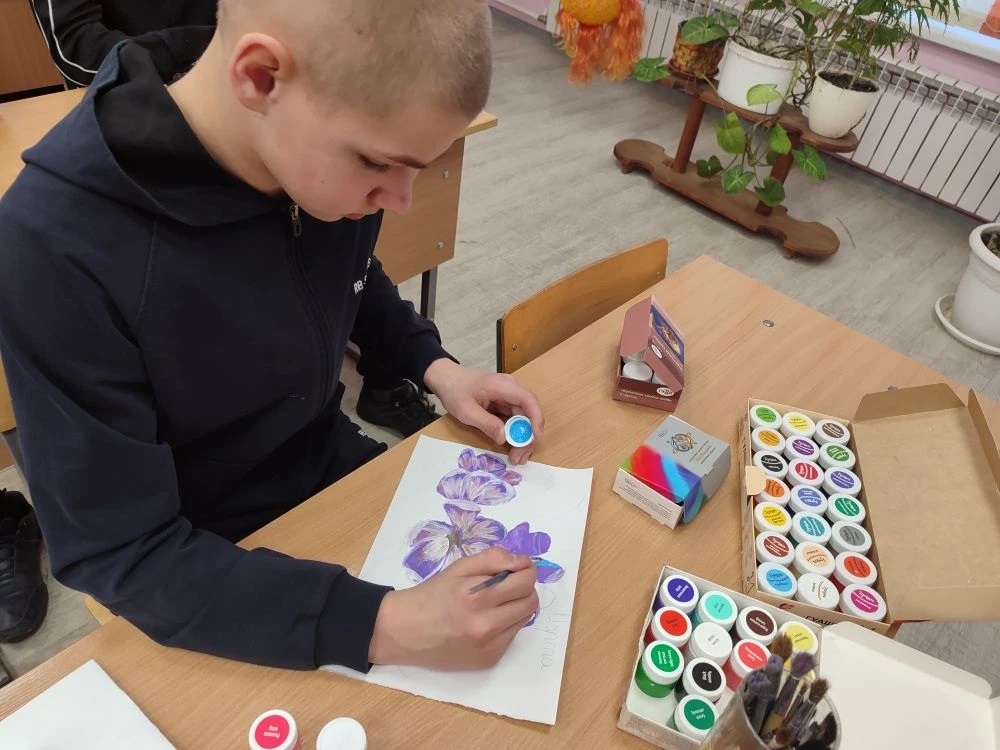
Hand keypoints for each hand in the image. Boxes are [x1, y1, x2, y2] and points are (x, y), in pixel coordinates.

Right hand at [368, 547, 538, 669]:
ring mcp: (489, 646)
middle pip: (531, 601)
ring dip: (516, 607)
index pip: (525, 582)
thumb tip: (524, 562)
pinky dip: (505, 625)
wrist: (405, 632)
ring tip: (493, 604)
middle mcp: (485, 625)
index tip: (516, 568)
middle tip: (505, 585)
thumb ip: (494, 559)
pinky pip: (512, 636)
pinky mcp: (489, 660)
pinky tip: (484, 622)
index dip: (525, 570)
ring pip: (524, 619)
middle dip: (523, 588)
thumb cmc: (431, 595)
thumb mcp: (458, 568)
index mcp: (476, 597)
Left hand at [423, 359, 543, 464]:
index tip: (537, 437)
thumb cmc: (454, 391)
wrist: (446, 379)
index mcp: (502, 386)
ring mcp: (508, 396)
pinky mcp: (504, 403)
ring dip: (522, 438)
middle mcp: (510, 389)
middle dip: (527, 436)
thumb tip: (504, 438)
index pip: (528, 400)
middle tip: (520, 457)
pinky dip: (515, 433)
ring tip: (517, 457)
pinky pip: (515, 419)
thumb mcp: (466, 411)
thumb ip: (486, 424)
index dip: (536, 418)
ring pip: (523, 418)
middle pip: (528, 412)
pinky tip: (513, 448)